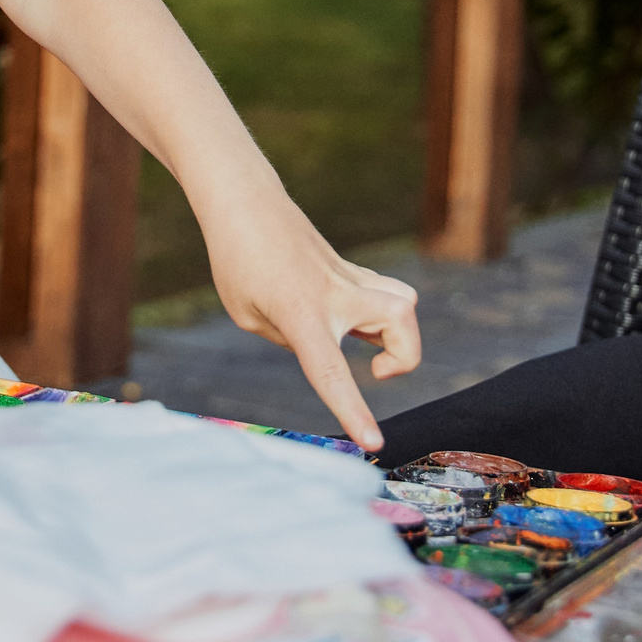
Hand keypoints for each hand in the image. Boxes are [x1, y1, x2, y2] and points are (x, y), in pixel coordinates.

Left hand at [201, 188, 420, 453]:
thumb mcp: (248, 314)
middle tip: (374, 369)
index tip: (374, 443)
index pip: (333, 373)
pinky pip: (384, 293)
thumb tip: (323, 347)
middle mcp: (335, 294)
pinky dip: (379, 314)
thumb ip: (289, 340)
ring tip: (361, 340)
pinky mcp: (350, 268)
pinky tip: (345, 316)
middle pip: (402, 321)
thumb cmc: (237, 258)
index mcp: (302, 313)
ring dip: (398, 332)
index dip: (353, 411)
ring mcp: (347, 276)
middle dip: (404, 356)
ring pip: (403, 300)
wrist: (244, 198)